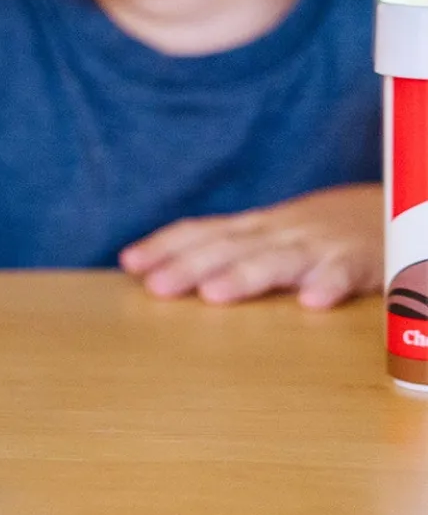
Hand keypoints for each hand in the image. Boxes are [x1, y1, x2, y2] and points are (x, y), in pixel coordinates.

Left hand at [118, 184, 380, 308]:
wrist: (385, 212)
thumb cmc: (315, 233)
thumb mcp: (267, 236)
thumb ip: (224, 251)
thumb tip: (159, 269)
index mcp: (253, 228)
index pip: (202, 232)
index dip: (165, 246)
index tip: (129, 263)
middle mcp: (278, 233)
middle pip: (229, 248)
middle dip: (190, 266)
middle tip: (156, 287)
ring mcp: (318, 246)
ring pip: (278, 260)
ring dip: (245, 276)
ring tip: (213, 294)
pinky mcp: (360, 262)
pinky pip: (345, 274)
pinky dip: (328, 283)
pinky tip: (312, 301)